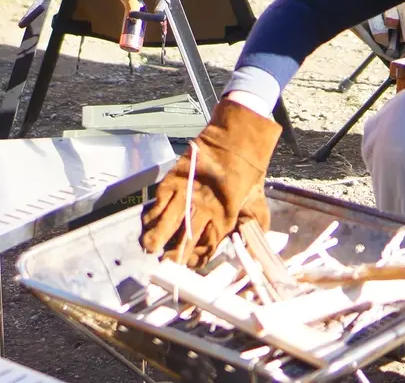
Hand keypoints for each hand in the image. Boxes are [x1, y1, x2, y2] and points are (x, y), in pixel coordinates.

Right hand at [140, 99, 281, 267]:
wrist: (238, 140)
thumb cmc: (249, 173)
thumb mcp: (256, 202)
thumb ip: (251, 224)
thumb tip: (244, 244)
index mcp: (225, 217)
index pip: (206, 246)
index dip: (195, 258)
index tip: (187, 264)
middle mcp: (203, 208)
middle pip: (183, 237)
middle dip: (172, 253)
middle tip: (162, 263)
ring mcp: (186, 193)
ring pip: (166, 220)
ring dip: (155, 235)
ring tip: (147, 247)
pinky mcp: (174, 178)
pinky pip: (159, 200)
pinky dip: (152, 212)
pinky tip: (147, 222)